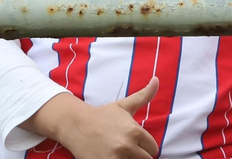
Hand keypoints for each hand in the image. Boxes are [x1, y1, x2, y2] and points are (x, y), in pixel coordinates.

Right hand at [38, 77, 159, 158]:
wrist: (75, 125)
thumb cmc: (102, 115)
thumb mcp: (124, 105)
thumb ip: (144, 95)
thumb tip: (156, 79)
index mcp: (134, 132)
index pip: (153, 149)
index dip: (146, 147)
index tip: (138, 144)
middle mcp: (126, 147)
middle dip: (139, 156)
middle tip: (128, 150)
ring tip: (121, 153)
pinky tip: (112, 157)